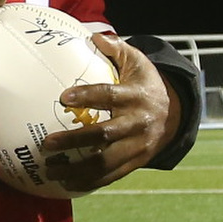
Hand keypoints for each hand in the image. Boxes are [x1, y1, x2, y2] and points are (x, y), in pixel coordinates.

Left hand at [45, 34, 182, 188]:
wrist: (175, 113)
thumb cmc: (145, 83)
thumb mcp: (137, 61)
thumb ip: (116, 49)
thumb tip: (94, 37)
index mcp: (137, 96)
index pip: (111, 96)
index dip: (88, 96)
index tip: (64, 97)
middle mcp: (138, 123)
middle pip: (105, 135)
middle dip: (75, 141)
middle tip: (47, 143)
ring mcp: (138, 146)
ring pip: (106, 162)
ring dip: (77, 169)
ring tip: (50, 170)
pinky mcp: (136, 162)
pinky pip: (111, 176)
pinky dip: (89, 182)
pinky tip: (66, 184)